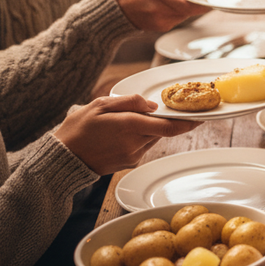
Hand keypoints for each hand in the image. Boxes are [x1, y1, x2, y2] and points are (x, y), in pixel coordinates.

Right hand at [53, 95, 195, 174]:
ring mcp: (133, 156)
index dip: (187, 122)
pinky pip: (143, 147)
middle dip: (165, 121)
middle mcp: (135, 144)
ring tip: (127, 122)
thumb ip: (129, 102)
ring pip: (153, 138)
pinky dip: (140, 138)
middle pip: (162, 130)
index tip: (201, 117)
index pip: (168, 127)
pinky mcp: (129, 163)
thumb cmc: (77, 129)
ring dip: (150, 129)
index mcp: (129, 127)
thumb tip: (152, 106)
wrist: (63, 159)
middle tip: (163, 110)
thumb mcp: (99, 105)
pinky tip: (121, 134)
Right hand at [109, 0, 209, 31]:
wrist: (114, 6)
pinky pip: (176, 20)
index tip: (213, 2)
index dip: (202, 4)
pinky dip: (176, 13)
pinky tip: (165, 6)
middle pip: (188, 10)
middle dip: (194, 3)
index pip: (186, 3)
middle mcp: (158, 9)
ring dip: (185, 7)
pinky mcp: (159, 28)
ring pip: (184, 15)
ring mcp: (158, 21)